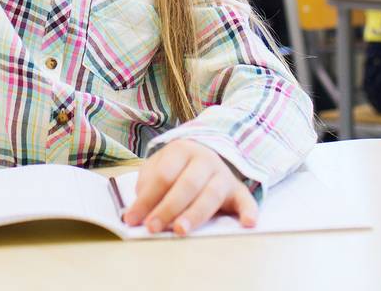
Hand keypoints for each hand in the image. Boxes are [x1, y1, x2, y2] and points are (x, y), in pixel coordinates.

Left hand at [122, 140, 256, 234]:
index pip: (163, 175)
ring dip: (195, 214)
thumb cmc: (175, 168)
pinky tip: (248, 223)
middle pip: (187, 185)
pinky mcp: (237, 190)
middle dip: (168, 208)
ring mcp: (223, 174)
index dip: (147, 198)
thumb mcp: (157, 168)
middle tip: (153, 227)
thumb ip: (147, 187)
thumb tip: (136, 213)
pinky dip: (249, 211)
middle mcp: (205, 159)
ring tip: (180, 230)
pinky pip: (246, 200)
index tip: (132, 219)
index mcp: (182, 150)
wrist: (206, 155)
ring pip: (211, 195)